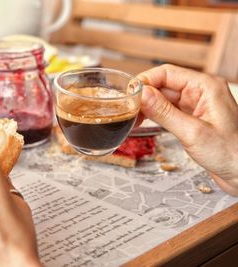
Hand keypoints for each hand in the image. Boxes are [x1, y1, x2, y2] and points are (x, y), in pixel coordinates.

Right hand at [137, 64, 237, 195]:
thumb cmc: (231, 154)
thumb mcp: (192, 133)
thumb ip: (164, 112)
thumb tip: (142, 95)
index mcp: (206, 87)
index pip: (167, 73)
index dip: (146, 81)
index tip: (129, 93)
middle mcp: (201, 92)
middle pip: (164, 85)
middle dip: (144, 96)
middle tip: (128, 111)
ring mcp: (197, 106)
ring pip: (164, 98)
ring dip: (147, 107)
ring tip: (133, 119)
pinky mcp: (193, 118)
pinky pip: (169, 110)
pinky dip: (155, 115)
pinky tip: (145, 122)